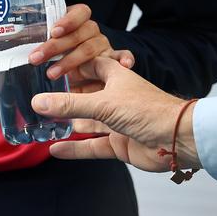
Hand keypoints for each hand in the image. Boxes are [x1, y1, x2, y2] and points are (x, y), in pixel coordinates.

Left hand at [0, 4, 134, 92]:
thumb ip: (14, 39)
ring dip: (73, 60)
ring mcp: (104, 47)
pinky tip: (124, 66)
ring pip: (94, 48)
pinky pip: (124, 58)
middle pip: (81, 32)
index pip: (77, 11)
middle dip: (58, 46)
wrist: (86, 70)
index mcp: (74, 22)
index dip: (66, 18)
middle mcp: (91, 31)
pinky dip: (126, 59)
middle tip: (36, 59)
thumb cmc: (57, 51)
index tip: (52, 29)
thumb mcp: (37, 44)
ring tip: (52, 73)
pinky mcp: (115, 63)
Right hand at [31, 57, 200, 172]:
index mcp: (115, 77)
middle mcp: (115, 97)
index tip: (48, 69)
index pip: (90, 66)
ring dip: (68, 123)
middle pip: (85, 95)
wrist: (178, 140)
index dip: (71, 67)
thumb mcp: (103, 103)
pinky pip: (93, 145)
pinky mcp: (119, 143)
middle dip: (65, 98)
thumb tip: (38, 102)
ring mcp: (117, 121)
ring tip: (43, 124)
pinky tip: (56, 150)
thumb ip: (69, 104)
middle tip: (39, 99)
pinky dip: (76, 148)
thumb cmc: (148, 110)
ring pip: (87, 121)